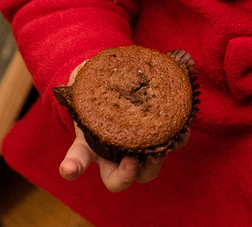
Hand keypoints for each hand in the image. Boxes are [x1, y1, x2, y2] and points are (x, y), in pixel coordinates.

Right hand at [57, 62, 187, 191]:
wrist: (124, 87)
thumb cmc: (102, 91)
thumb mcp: (89, 86)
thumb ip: (81, 81)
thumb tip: (81, 70)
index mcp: (90, 146)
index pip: (76, 162)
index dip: (72, 168)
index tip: (69, 169)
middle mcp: (114, 156)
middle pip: (118, 180)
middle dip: (125, 176)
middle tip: (130, 162)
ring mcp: (140, 150)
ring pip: (148, 170)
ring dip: (154, 163)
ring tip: (160, 150)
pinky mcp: (163, 137)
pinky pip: (172, 144)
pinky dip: (178, 138)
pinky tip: (181, 128)